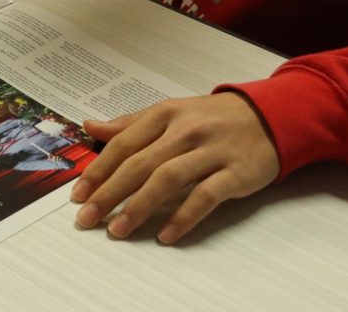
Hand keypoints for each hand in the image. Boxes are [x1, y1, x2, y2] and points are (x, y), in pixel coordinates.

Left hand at [69, 92, 278, 243]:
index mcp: (164, 114)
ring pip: (167, 180)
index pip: (122, 144)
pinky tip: (165, 235)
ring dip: (139, 207)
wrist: (270, 116)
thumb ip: (130, 123)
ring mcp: (211, 151)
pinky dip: (183, 217)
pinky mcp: (235, 173)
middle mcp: (185, 130)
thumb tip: (90, 126)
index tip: (78, 194)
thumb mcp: (170, 112)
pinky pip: (205, 197)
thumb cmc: (212, 117)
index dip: (98, 170)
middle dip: (109, 193)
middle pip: (139, 164)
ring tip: (118, 229)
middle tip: (87, 217)